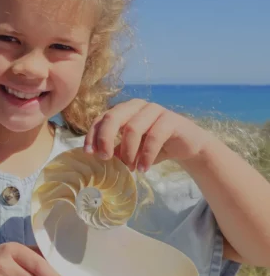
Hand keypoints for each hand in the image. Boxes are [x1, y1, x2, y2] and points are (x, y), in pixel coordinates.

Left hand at [84, 99, 213, 171]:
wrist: (187, 146)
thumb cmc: (154, 147)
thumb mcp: (131, 150)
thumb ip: (114, 150)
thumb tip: (95, 156)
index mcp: (124, 110)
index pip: (102, 118)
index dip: (92, 135)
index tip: (88, 153)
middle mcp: (137, 106)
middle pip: (113, 117)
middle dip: (105, 139)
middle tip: (105, 159)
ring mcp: (154, 110)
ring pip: (132, 128)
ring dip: (128, 152)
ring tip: (130, 169)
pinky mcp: (171, 119)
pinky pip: (154, 136)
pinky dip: (146, 155)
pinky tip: (143, 169)